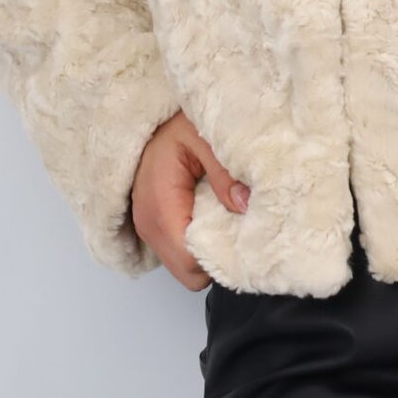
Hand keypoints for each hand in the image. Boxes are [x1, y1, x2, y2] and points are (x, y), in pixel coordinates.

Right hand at [129, 111, 250, 289]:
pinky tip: (214, 221)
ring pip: (185, 269)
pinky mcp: (155, 229)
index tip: (249, 239)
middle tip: (242, 232)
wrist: (151, 123)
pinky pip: (181, 255)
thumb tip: (246, 205)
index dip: (222, 257)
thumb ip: (224, 171)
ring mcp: (149, 230)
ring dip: (209, 253)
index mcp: (161, 206)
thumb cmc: (175, 126)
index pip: (191, 261)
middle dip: (218, 259)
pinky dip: (200, 245)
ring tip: (229, 223)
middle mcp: (149, 225)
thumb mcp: (203, 137)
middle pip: (189, 274)